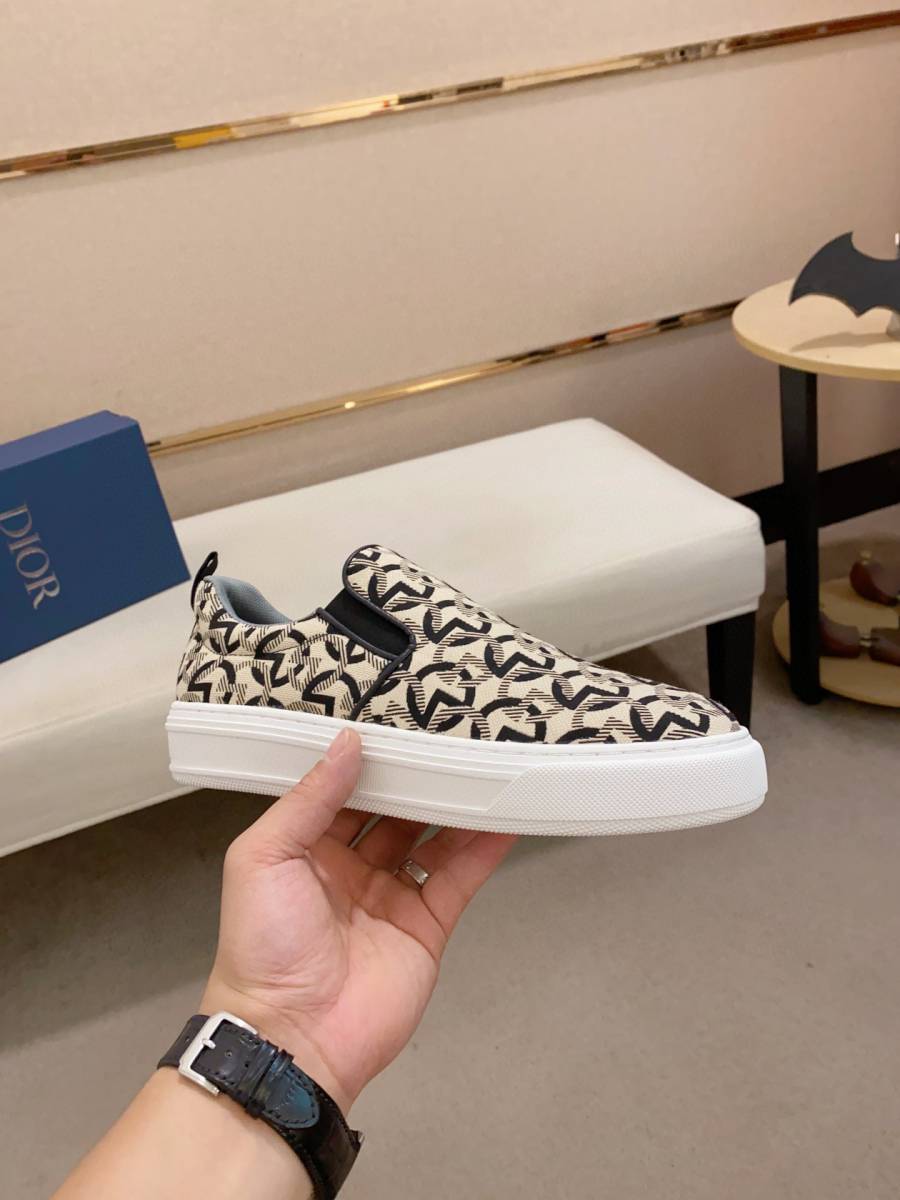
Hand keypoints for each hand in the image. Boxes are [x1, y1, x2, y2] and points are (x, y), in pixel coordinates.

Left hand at [202, 729, 514, 1113]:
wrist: (292, 1038)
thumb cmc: (261, 946)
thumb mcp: (264, 857)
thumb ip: (309, 799)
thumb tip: (347, 743)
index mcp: (305, 849)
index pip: (343, 792)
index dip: (369, 760)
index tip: (396, 721)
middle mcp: (350, 869)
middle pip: (393, 812)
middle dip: (418, 778)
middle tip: (448, 735)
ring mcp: (391, 898)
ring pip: (431, 839)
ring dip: (455, 806)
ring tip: (483, 764)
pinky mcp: (426, 926)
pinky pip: (458, 878)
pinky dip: (482, 848)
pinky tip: (503, 817)